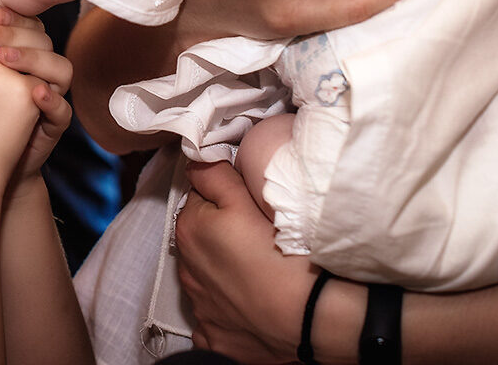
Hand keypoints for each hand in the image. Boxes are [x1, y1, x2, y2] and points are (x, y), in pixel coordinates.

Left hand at [0, 9, 72, 179]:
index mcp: (13, 53)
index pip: (20, 24)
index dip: (5, 18)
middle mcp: (34, 71)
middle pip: (40, 40)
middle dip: (14, 33)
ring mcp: (47, 96)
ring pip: (59, 67)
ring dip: (34, 59)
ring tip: (4, 60)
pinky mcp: (53, 124)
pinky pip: (64, 108)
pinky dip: (52, 99)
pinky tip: (34, 93)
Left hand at [175, 161, 315, 362]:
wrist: (311, 319)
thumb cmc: (282, 256)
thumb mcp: (247, 201)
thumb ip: (214, 175)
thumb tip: (196, 160)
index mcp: (189, 230)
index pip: (199, 197)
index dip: (225, 197)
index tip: (248, 206)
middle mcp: (186, 269)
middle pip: (202, 235)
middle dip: (221, 232)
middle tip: (258, 236)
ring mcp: (199, 307)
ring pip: (208, 274)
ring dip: (224, 268)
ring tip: (259, 269)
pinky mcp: (213, 337)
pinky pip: (215, 314)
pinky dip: (229, 307)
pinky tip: (252, 301)